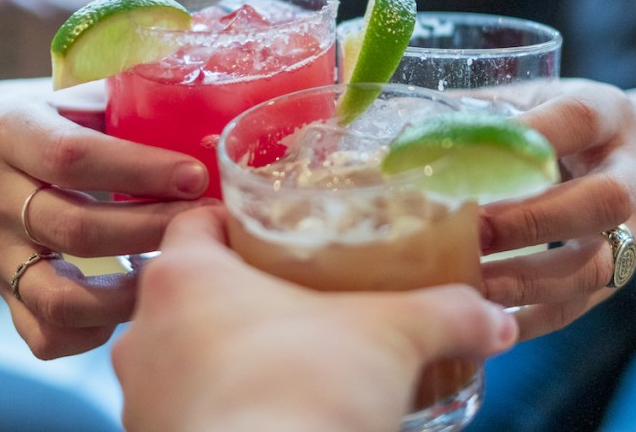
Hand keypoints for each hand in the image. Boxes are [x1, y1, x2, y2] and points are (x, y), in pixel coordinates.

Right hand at [0, 78, 213, 357]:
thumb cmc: (19, 123)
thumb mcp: (52, 93)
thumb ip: (113, 100)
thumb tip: (203, 115)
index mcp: (10, 134)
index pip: (73, 157)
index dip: (139, 170)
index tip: (194, 175)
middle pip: (75, 229)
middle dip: (152, 229)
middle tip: (207, 222)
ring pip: (59, 297)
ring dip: (128, 293)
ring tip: (176, 269)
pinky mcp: (2, 294)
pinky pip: (44, 334)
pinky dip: (93, 331)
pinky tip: (131, 302)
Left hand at [112, 206, 517, 431]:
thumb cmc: (307, 393)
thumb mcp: (392, 337)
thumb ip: (446, 315)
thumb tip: (496, 319)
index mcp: (186, 277)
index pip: (196, 222)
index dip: (233, 222)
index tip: (271, 231)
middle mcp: (145, 330)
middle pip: (187, 290)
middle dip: (237, 293)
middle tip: (292, 298)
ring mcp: (139, 394)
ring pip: (179, 353)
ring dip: (221, 353)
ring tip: (283, 363)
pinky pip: (182, 409)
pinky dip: (217, 406)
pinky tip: (267, 413)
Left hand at [468, 79, 635, 339]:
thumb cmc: (573, 127)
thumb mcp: (542, 98)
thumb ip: (487, 112)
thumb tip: (409, 134)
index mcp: (608, 116)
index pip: (576, 121)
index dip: (529, 136)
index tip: (471, 153)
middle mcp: (633, 173)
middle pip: (602, 201)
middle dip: (534, 221)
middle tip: (474, 230)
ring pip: (597, 265)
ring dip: (531, 280)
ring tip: (474, 286)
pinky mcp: (622, 273)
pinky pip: (582, 305)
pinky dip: (534, 319)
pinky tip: (489, 319)